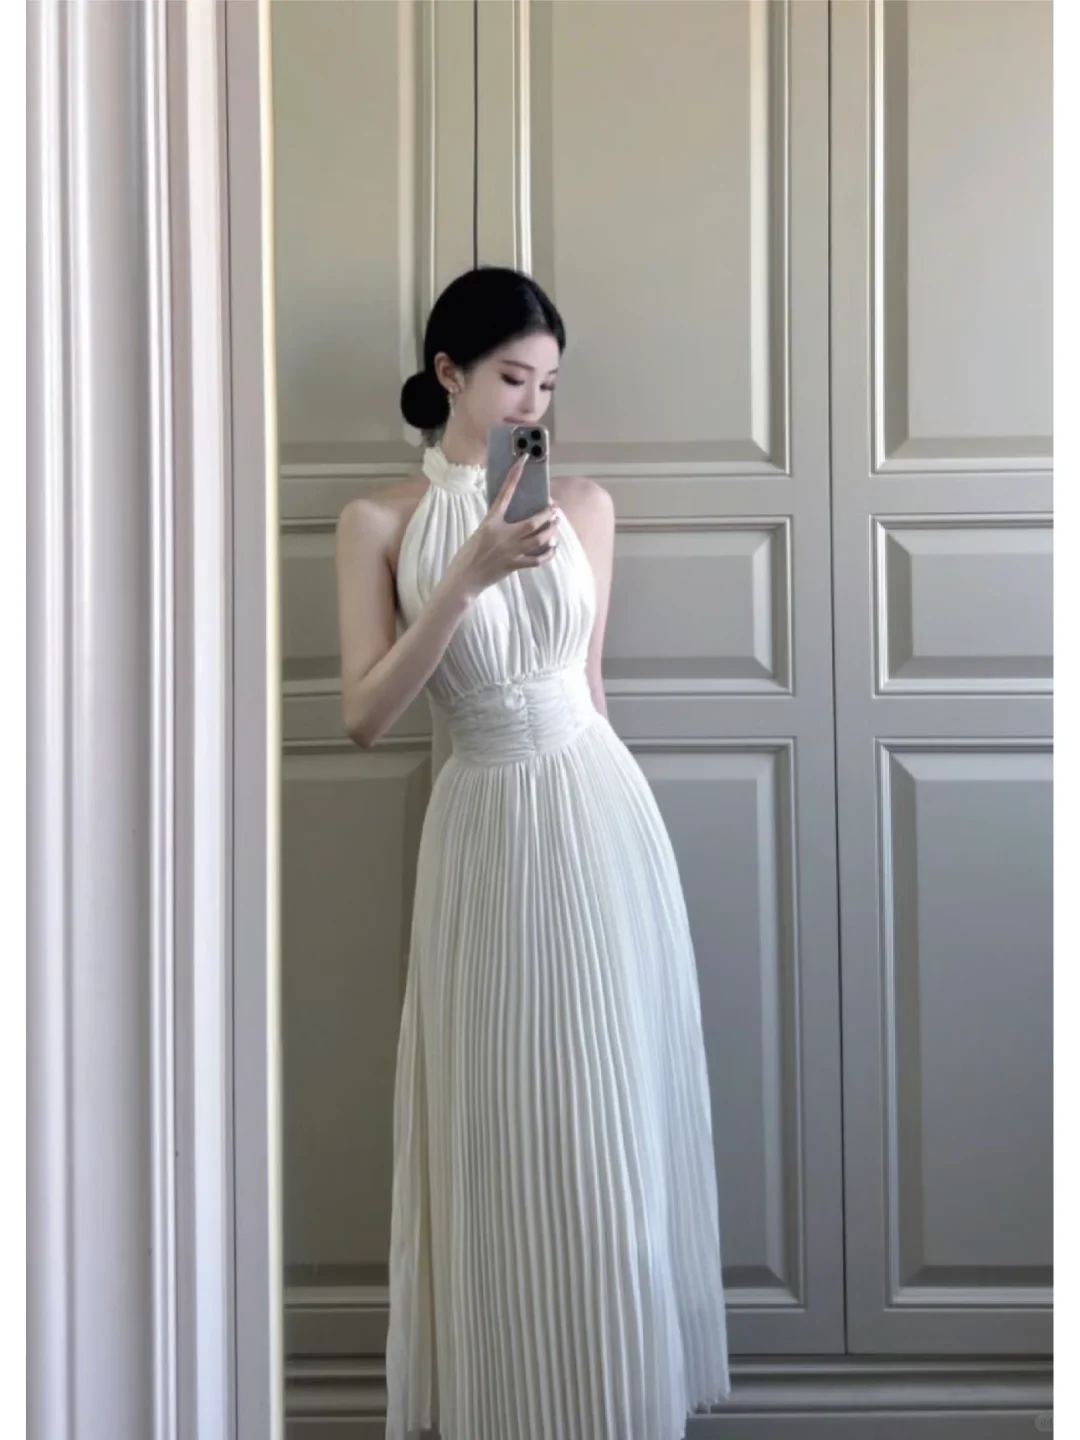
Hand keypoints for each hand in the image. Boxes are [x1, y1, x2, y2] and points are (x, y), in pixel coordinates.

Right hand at [446, 455, 560, 598]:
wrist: (464, 579)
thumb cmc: (468, 555)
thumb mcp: (480, 532)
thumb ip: (495, 524)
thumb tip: (513, 518)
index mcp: (490, 523)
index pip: (505, 494)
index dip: (514, 476)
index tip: (523, 461)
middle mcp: (503, 536)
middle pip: (534, 522)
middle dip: (548, 514)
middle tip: (555, 508)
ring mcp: (511, 552)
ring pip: (539, 539)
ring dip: (552, 530)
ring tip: (557, 523)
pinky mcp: (514, 565)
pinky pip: (537, 559)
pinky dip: (548, 553)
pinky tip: (553, 547)